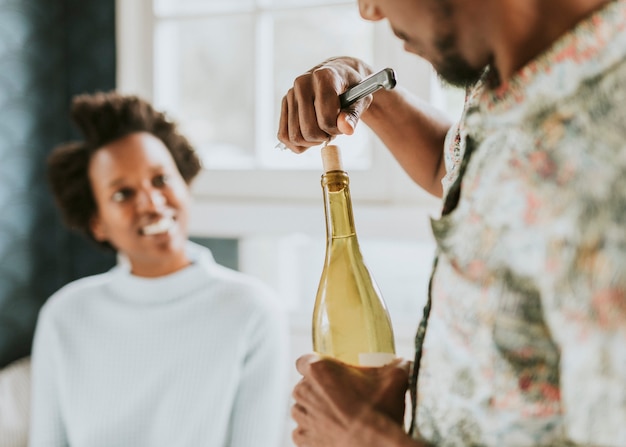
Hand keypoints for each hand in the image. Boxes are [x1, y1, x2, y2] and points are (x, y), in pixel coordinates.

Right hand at [277, 57, 374, 152]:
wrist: (338, 74)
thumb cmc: (351, 88)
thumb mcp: (361, 99)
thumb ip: (353, 114)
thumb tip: (345, 129)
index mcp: (323, 77)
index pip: (325, 119)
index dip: (336, 130)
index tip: (342, 124)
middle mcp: (302, 83)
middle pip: (308, 130)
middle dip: (323, 138)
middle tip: (332, 131)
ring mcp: (291, 93)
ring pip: (294, 136)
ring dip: (310, 142)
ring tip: (321, 131)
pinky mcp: (284, 103)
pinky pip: (283, 135)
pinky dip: (297, 144)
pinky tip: (309, 139)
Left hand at [291, 353, 410, 446]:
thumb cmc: (379, 413)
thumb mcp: (393, 381)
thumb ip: (397, 365)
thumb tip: (405, 362)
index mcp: (317, 371)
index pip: (305, 360)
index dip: (317, 365)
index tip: (331, 371)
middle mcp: (303, 392)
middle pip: (305, 385)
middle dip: (320, 389)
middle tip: (342, 395)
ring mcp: (300, 418)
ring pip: (302, 408)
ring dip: (315, 410)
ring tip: (339, 416)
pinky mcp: (302, 440)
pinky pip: (302, 431)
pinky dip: (313, 432)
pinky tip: (332, 432)